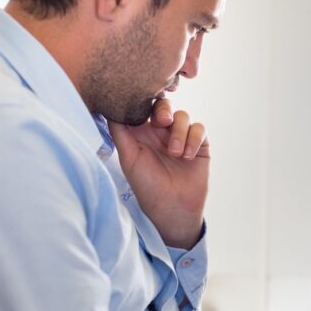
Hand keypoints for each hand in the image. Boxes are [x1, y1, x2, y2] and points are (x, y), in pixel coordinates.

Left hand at [109, 99, 208, 248]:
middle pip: (165, 105)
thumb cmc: (147, 186)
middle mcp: (161, 132)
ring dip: (179, 132)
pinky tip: (187, 156)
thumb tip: (110, 107)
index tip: (144, 110)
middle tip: (163, 122)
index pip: (144, 106)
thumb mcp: (128, 158)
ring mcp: (181, 137)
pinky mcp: (199, 145)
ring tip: (175, 153)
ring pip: (183, 116)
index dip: (145, 102)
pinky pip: (199, 129)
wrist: (172, 208)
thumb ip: (119, 131)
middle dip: (165, 109)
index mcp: (142, 132)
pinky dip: (194, 140)